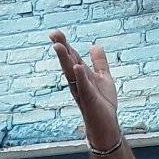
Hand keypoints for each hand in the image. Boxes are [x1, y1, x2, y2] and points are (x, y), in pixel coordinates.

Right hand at [50, 31, 120, 149]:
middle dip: (61, 49)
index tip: (55, 33)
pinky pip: (84, 87)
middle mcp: (78, 82)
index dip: (64, 45)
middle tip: (52, 34)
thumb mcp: (103, 78)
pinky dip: (80, 77)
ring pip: (71, 73)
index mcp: (81, 76)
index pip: (72, 57)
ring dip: (65, 60)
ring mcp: (82, 91)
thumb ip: (99, 62)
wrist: (106, 126)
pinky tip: (77, 67)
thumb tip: (95, 45)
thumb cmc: (103, 104)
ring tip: (59, 46)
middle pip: (68, 63)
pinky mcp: (89, 100)